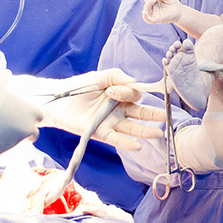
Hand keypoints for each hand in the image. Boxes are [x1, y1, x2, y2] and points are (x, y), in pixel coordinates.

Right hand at [0, 74, 42, 154]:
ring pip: (14, 142)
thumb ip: (4, 78)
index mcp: (31, 112)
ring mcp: (13, 143)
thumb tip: (5, 74)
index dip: (31, 115)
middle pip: (32, 134)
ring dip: (8, 137)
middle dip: (25, 131)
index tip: (22, 113)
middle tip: (11, 124)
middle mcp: (26, 129)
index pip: (40, 116)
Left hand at [39, 69, 165, 150]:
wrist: (57, 100)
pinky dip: (127, 142)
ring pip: (132, 127)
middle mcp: (119, 109)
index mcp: (121, 94)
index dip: (128, 93)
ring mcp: (111, 121)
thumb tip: (135, 82)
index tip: (112, 91)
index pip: (135, 95)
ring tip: (159, 133)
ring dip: (145, 131)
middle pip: (140, 113)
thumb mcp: (99, 76)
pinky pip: (116, 138)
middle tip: (166, 117)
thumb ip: (117, 76)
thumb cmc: (78, 86)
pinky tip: (138, 146)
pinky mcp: (100, 132)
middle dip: (153, 115)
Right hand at [142, 0, 183, 24]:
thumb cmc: (172, 2)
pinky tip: (144, 12)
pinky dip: (145, 17)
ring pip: (146, 10)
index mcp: (153, 2)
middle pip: (146, 2)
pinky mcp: (157, 19)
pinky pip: (148, 20)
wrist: (180, 11)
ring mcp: (154, 14)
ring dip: (149, 2)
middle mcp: (152, 8)